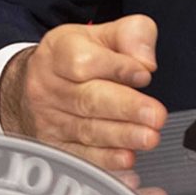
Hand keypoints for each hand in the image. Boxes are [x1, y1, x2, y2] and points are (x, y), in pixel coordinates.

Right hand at [0, 14, 166, 171]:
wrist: (40, 81)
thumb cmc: (76, 55)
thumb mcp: (103, 32)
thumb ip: (132, 36)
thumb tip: (146, 62)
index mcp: (59, 51)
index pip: (83, 61)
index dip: (116, 68)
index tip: (143, 75)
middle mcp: (48, 85)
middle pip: (87, 99)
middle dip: (126, 109)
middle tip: (155, 116)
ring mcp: (48, 118)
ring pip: (86, 130)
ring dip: (121, 137)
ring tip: (148, 137)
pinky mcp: (53, 145)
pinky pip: (80, 157)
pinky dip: (106, 161)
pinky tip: (126, 161)